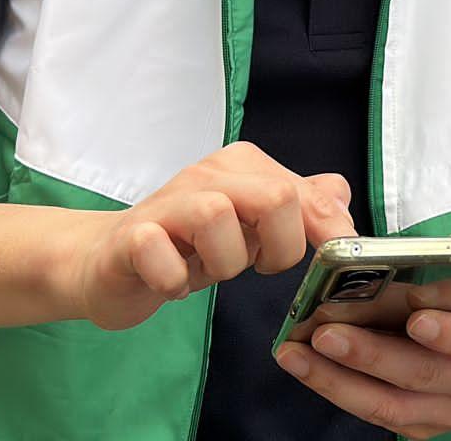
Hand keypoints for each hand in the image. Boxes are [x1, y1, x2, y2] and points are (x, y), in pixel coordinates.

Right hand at [62, 141, 353, 330]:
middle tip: (257, 267)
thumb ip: (300, 206)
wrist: (108, 262)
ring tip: (207, 271)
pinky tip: (173, 283)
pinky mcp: (130, 238)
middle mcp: (206, 176)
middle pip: (274, 197)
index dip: (328, 232)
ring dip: (225, 263)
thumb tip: (341, 193)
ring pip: (217, 217)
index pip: (305, 192)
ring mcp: (166, 204)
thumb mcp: (253, 226)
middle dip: (279, 247)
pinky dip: (174, 279)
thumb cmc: (189, 245)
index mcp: (242, 167)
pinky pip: (160, 253)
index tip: (333, 263)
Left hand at [275, 218, 450, 438]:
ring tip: (296, 354)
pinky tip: (306, 366)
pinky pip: (376, 413)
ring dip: (338, 379)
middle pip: (422, 373)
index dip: (449, 333)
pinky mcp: (424, 425)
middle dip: (369, 354)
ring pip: (391, 404)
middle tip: (324, 332)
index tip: (415, 320)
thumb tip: (402, 259)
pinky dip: (338, 390)